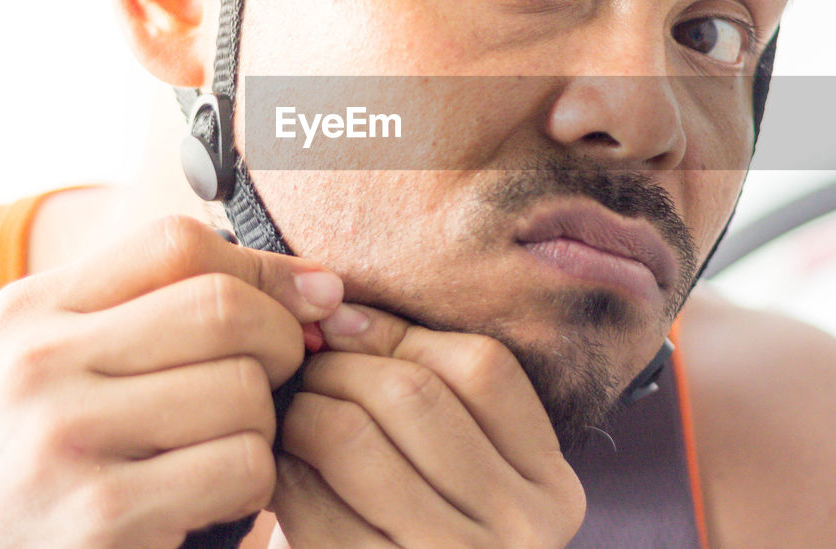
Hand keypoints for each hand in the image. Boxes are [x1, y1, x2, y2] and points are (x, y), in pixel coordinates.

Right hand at [0, 216, 347, 548]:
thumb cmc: (48, 464)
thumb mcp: (67, 368)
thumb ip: (166, 310)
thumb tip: (322, 286)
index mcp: (30, 311)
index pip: (177, 243)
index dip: (262, 269)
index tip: (302, 304)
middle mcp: (37, 363)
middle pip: (222, 307)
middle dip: (281, 342)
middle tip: (278, 382)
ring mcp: (63, 438)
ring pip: (244, 389)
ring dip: (265, 426)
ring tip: (227, 449)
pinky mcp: (101, 514)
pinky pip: (242, 465)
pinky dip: (253, 487)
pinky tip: (214, 501)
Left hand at [269, 304, 585, 547]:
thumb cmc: (428, 536)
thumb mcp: (464, 471)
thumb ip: (426, 390)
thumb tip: (336, 308)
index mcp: (554, 487)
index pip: (480, 368)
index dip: (397, 333)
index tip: (343, 326)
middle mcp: (523, 533)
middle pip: (412, 395)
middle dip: (340, 366)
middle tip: (305, 369)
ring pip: (353, 438)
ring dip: (304, 410)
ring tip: (292, 413)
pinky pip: (309, 504)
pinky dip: (282, 470)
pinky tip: (282, 468)